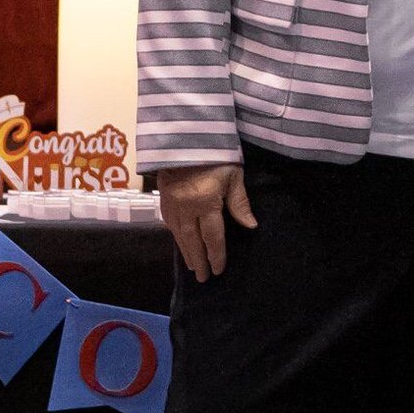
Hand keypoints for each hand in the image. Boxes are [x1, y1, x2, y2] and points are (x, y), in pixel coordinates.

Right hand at [156, 163, 256, 280]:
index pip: (212, 236)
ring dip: (186, 252)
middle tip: (203, 278)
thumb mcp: (233, 175)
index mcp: (205, 203)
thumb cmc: (215, 155)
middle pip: (193, 241)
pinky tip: (180, 242)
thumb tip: (251, 226)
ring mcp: (171, 204)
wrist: (185, 135)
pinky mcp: (162, 198)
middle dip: (199, 260)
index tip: (218, 270)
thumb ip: (239, 202)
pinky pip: (168, 224)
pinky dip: (175, 237)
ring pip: (179, 235)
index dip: (216, 255)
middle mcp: (186, 208)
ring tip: (191, 265)